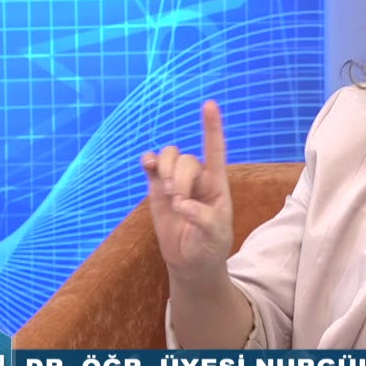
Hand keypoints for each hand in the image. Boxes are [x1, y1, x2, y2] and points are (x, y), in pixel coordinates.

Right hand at [141, 101, 234, 280]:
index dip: (212, 127)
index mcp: (217, 184)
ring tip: (168, 194)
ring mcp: (176, 181)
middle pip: (186, 159)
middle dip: (180, 178)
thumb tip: (183, 204)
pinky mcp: (158, 189)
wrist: (191, 261)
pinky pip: (152, 166)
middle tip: (179, 203)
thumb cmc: (210, 246)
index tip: (209, 104)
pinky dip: (149, 161)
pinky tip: (148, 165)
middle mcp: (198, 178)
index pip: (216, 151)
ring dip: (166, 170)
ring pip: (169, 157)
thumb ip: (204, 219)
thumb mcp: (216, 236)